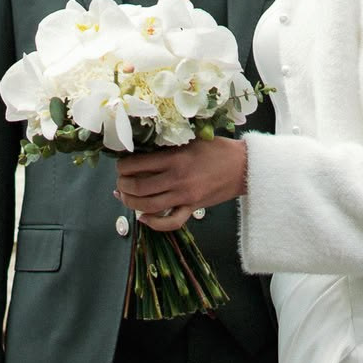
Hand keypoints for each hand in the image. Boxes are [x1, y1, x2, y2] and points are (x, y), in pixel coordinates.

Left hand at [114, 137, 247, 224]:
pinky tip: (143, 219)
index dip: (122, 166)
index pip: (137, 164)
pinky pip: (170, 222)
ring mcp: (185, 196)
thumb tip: (142, 150)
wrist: (243, 167)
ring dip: (131, 203)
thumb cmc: (217, 149)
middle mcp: (177, 179)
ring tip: (124, 197)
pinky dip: (154, 224)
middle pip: (138, 188)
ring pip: (149, 206)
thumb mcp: (191, 138)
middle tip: (119, 182)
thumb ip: (168, 144)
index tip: (119, 166)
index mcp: (174, 158)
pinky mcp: (193, 208)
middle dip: (122, 186)